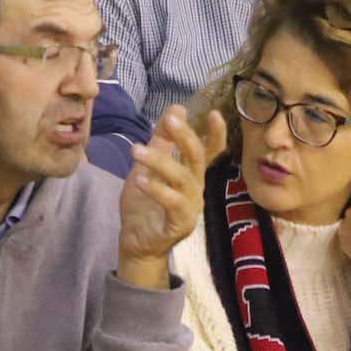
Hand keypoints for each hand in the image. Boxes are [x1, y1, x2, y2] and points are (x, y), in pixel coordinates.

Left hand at [119, 104, 226, 277]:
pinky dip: (157, 189)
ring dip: (159, 161)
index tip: (214, 113)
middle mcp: (196, 188)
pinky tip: (140, 179)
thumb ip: (161, 140)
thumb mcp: (147, 166)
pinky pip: (172, 203)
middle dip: (185, 137)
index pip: (209, 151)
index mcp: (191, 174)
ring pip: (182, 178)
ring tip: (135, 150)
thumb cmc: (144, 204)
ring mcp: (190, 207)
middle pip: (197, 158)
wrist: (135, 242)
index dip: (215, 133)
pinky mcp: (180, 224)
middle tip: (170, 120)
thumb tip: (176, 107)